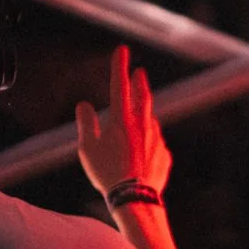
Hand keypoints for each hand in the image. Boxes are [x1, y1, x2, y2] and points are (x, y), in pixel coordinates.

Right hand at [76, 44, 171, 200]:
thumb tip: (83, 105)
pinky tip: (144, 151)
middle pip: (143, 97)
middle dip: (140, 82)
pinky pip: (156, 144)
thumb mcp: (87, 148)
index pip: (119, 86)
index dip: (119, 66)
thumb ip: (86, 123)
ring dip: (145, 114)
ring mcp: (157, 140)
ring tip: (140, 115)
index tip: (122, 50)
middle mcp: (143, 126)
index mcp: (122, 120)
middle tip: (140, 73)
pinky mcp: (164, 155)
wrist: (135, 198)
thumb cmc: (107, 173)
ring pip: (151, 120)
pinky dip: (149, 142)